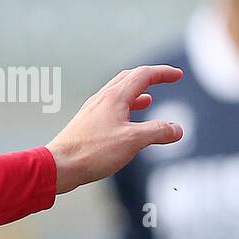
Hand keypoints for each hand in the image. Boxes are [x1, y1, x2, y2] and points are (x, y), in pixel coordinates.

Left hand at [46, 64, 183, 192]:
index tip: (178, 75)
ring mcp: (93, 110)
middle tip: (165, 79)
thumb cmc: (93, 151)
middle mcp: (103, 98)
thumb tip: (177, 129)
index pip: (143, 75)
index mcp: (115, 97)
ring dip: (137, 92)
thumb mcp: (133, 141)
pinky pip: (110, 108)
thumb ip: (158, 132)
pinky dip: (125, 108)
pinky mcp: (88, 123)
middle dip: (150, 77)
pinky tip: (127, 121)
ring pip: (118, 93)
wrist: (60, 165)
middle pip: (129, 78)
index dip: (163, 73)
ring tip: (149, 99)